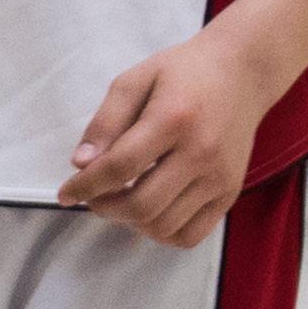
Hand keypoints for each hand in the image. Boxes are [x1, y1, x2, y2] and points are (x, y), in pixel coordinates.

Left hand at [56, 32, 276, 247]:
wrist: (242, 72)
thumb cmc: (183, 72)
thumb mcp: (135, 80)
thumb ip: (105, 121)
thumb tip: (79, 163)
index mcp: (174, 118)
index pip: (120, 167)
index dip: (85, 185)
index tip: (65, 193)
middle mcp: (201, 152)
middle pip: (141, 204)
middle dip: (104, 207)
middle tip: (93, 196)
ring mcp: (220, 177)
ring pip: (164, 226)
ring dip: (130, 222)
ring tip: (120, 200)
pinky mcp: (231, 192)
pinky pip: (190, 236)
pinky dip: (162, 233)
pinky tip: (149, 211)